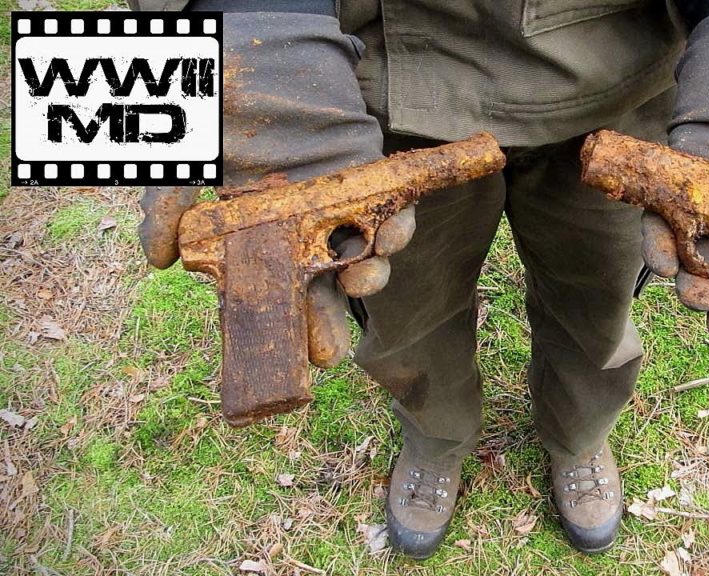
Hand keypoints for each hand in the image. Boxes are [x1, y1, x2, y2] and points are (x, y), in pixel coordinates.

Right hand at [137, 11, 414, 366]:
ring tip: (363, 275)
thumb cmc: (217, 107)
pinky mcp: (364, 171)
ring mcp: (336, 201)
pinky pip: (390, 204)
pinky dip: (396, 221)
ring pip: (362, 249)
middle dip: (330, 318)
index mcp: (260, 234)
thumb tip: (158, 261)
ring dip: (369, 269)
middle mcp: (301, 226)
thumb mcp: (184, 161)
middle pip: (324, 285)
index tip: (306, 361)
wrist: (256, 48)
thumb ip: (169, 207)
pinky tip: (392, 230)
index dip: (294, 327)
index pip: (279, 293)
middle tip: (332, 345)